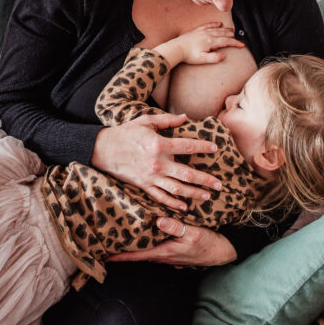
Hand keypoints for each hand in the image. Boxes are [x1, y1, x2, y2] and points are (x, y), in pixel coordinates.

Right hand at [90, 113, 221, 210]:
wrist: (103, 149)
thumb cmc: (125, 133)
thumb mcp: (145, 121)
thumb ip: (167, 120)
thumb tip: (185, 117)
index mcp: (159, 145)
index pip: (188, 146)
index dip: (204, 147)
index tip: (215, 149)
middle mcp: (158, 163)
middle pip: (188, 174)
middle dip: (206, 180)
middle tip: (219, 184)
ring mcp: (151, 177)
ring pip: (177, 189)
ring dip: (194, 194)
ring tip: (208, 196)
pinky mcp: (143, 186)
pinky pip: (161, 197)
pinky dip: (173, 203)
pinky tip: (184, 207)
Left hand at [107, 218, 237, 266]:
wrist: (221, 251)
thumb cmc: (207, 243)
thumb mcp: (193, 233)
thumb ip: (175, 227)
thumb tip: (158, 221)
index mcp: (164, 252)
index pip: (137, 256)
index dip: (120, 256)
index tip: (105, 256)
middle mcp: (162, 256)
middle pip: (137, 254)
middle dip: (122, 251)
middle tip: (106, 244)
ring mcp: (167, 254)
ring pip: (145, 251)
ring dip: (133, 248)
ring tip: (119, 239)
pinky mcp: (172, 250)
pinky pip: (154, 248)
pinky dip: (145, 243)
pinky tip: (142, 235)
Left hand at [156, 22, 243, 66]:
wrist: (176, 48)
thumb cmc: (189, 55)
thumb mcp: (202, 59)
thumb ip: (214, 58)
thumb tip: (223, 56)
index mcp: (210, 41)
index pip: (226, 41)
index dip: (235, 43)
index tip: (242, 45)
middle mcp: (208, 34)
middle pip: (223, 33)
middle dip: (232, 35)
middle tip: (238, 38)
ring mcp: (202, 31)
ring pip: (217, 29)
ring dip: (226, 29)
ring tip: (232, 31)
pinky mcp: (197, 31)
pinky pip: (208, 25)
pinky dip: (215, 24)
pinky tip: (218, 24)